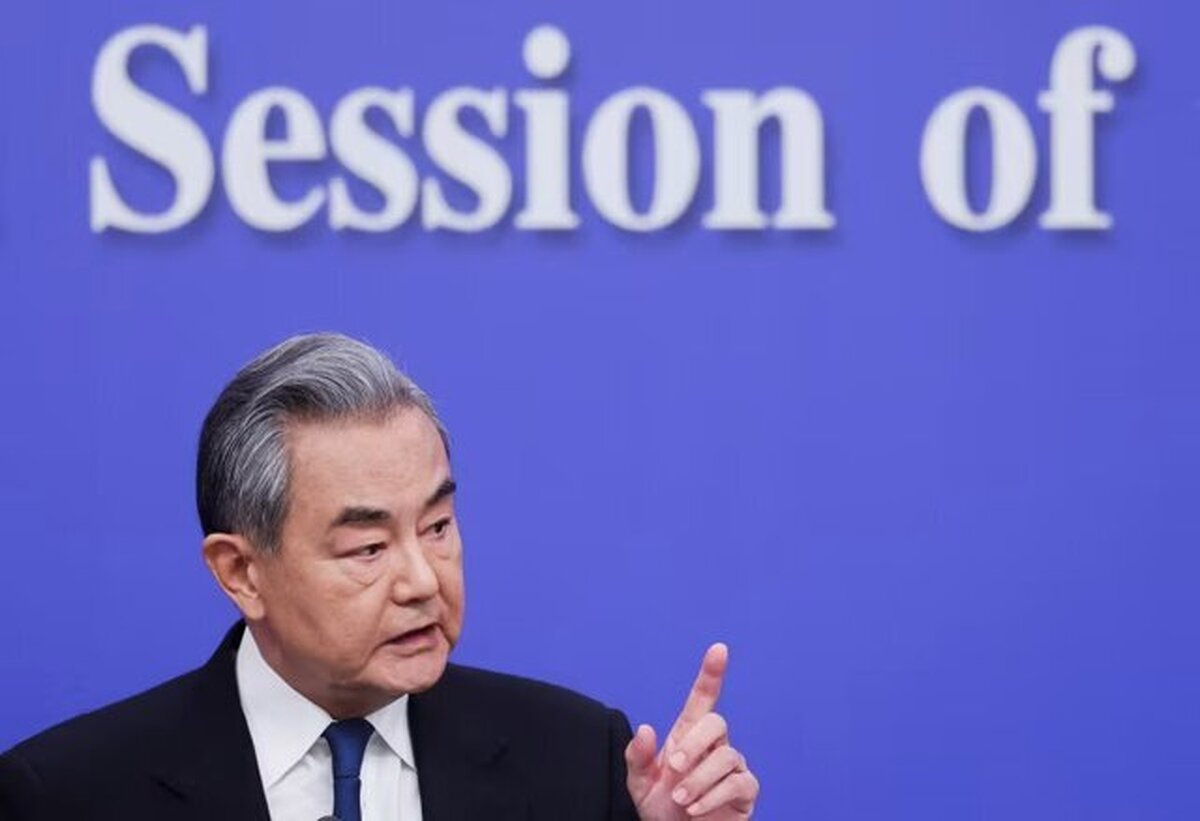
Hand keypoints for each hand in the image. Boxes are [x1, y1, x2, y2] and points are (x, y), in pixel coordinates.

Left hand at [624, 644, 758, 818]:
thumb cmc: (661, 808)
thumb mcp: (639, 783)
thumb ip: (638, 757)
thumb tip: (646, 729)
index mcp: (688, 735)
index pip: (703, 698)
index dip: (712, 673)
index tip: (718, 649)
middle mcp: (714, 745)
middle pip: (716, 722)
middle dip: (694, 744)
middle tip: (674, 769)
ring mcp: (733, 767)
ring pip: (727, 756)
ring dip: (699, 779)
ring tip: (681, 800)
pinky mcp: (745, 791)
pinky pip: (739, 784)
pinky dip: (713, 796)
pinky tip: (696, 809)